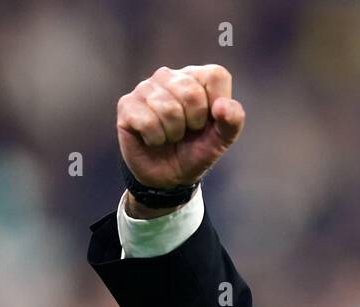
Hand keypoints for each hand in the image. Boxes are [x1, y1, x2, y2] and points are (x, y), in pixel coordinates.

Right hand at [116, 63, 244, 191]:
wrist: (168, 177)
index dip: (216, 105)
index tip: (209, 121)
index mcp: (197, 77)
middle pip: (191, 93)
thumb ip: (233, 121)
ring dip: (173, 133)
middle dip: (193, 123)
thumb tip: (222, 106)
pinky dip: (155, 139)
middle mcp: (170, 76)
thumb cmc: (195, 151)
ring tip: (170, 136)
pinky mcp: (127, 104)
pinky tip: (153, 139)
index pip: (215, 76)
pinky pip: (147, 122)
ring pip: (168, 109)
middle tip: (187, 131)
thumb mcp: (221, 139)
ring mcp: (146, 88)